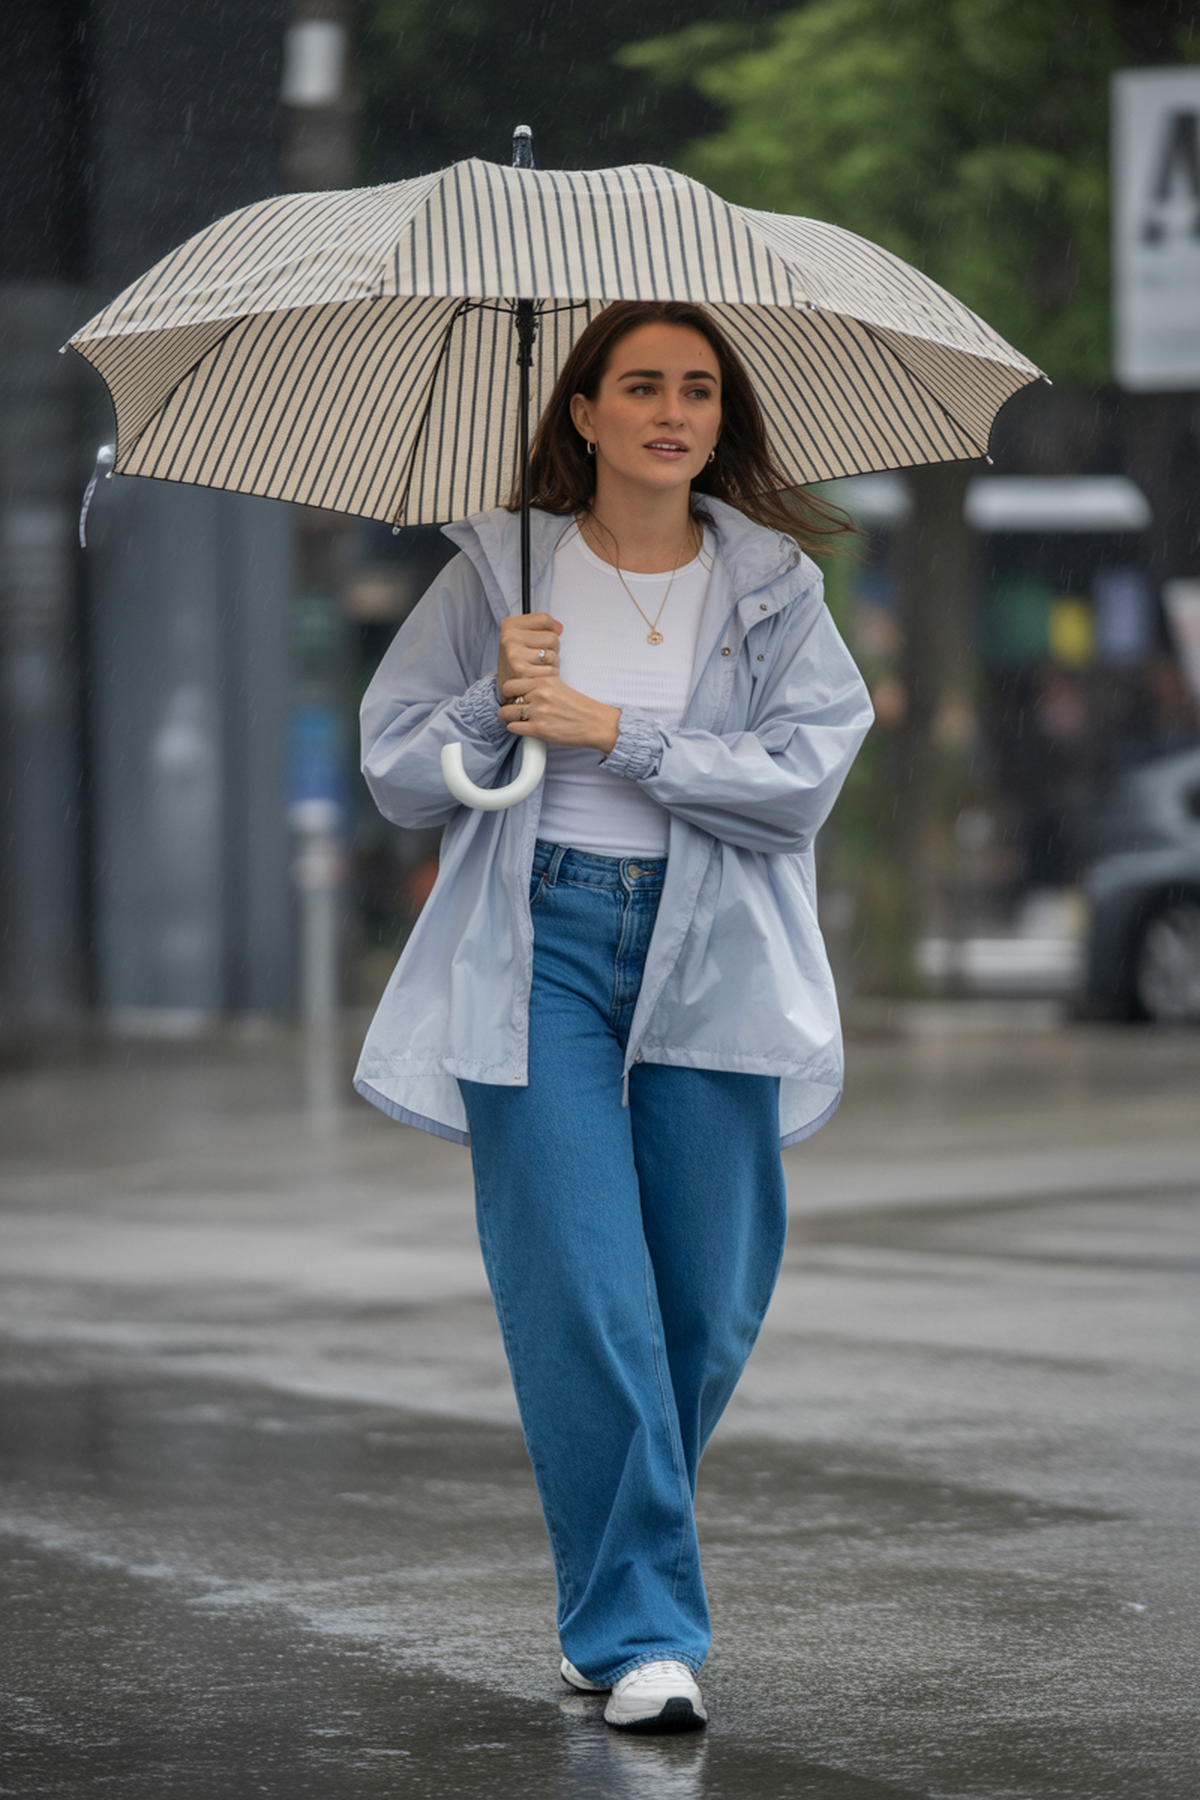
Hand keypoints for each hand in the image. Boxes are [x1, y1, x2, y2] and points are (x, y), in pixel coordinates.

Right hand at [498, 612, 561, 690]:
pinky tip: (538, 676)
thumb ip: (543, 628)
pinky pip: (551, 669)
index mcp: (510, 624)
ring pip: (553, 654)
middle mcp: (510, 637)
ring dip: (552, 663)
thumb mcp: (525, 637)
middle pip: (553, 637)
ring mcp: (515, 653)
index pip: (545, 619)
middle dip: (552, 649)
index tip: (538, 640)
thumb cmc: (518, 660)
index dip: (549, 631)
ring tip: (539, 666)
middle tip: (539, 657)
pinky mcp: (521, 670)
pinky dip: (549, 674)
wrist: (506, 685)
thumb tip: (559, 628)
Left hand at [499, 675, 619, 754]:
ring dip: (508, 718)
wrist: (595, 723)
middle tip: (512, 708)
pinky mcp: (539, 729)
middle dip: (507, 703)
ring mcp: (538, 711)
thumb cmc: (580, 707)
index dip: (509, 691)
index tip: (513, 697)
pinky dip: (515, 729)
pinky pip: (513, 728)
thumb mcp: (559, 687)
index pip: (512, 682)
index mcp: (545, 680)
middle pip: (506, 696)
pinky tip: (523, 728)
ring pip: (506, 713)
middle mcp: (540, 694)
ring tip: (516, 720)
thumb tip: (520, 692)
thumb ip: (540, 686)